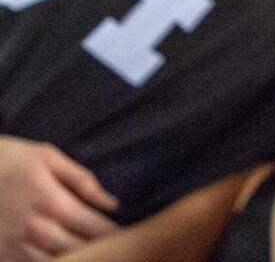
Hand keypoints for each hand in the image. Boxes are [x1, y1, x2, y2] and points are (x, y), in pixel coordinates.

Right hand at [0, 136, 117, 260]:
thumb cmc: (11, 160)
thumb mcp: (48, 158)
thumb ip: (82, 181)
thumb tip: (112, 203)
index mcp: (53, 203)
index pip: (95, 228)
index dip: (114, 234)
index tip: (127, 235)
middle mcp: (36, 229)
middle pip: (80, 249)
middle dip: (100, 249)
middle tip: (116, 248)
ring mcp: (17, 245)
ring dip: (78, 258)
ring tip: (94, 253)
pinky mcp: (3, 254)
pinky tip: (63, 256)